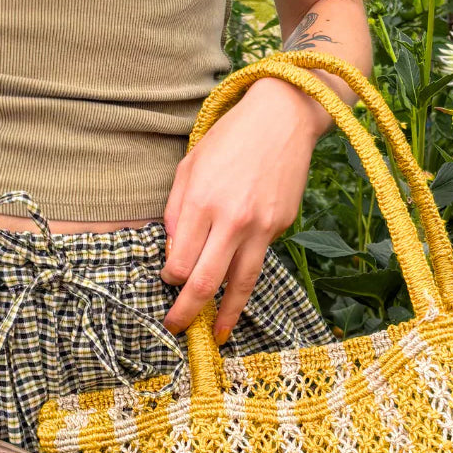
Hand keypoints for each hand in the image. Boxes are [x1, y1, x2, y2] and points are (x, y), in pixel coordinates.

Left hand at [161, 78, 326, 344]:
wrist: (283, 117)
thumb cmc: (230, 138)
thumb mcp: (190, 164)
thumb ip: (177, 209)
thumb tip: (173, 249)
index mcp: (201, 202)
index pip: (179, 260)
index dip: (171, 278)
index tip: (169, 281)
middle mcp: (231, 219)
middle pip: (205, 282)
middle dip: (188, 312)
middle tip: (177, 329)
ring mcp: (260, 227)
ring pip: (240, 284)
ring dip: (226, 315)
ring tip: (218, 335)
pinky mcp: (280, 227)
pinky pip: (257, 259)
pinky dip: (245, 276)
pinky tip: (237, 286)